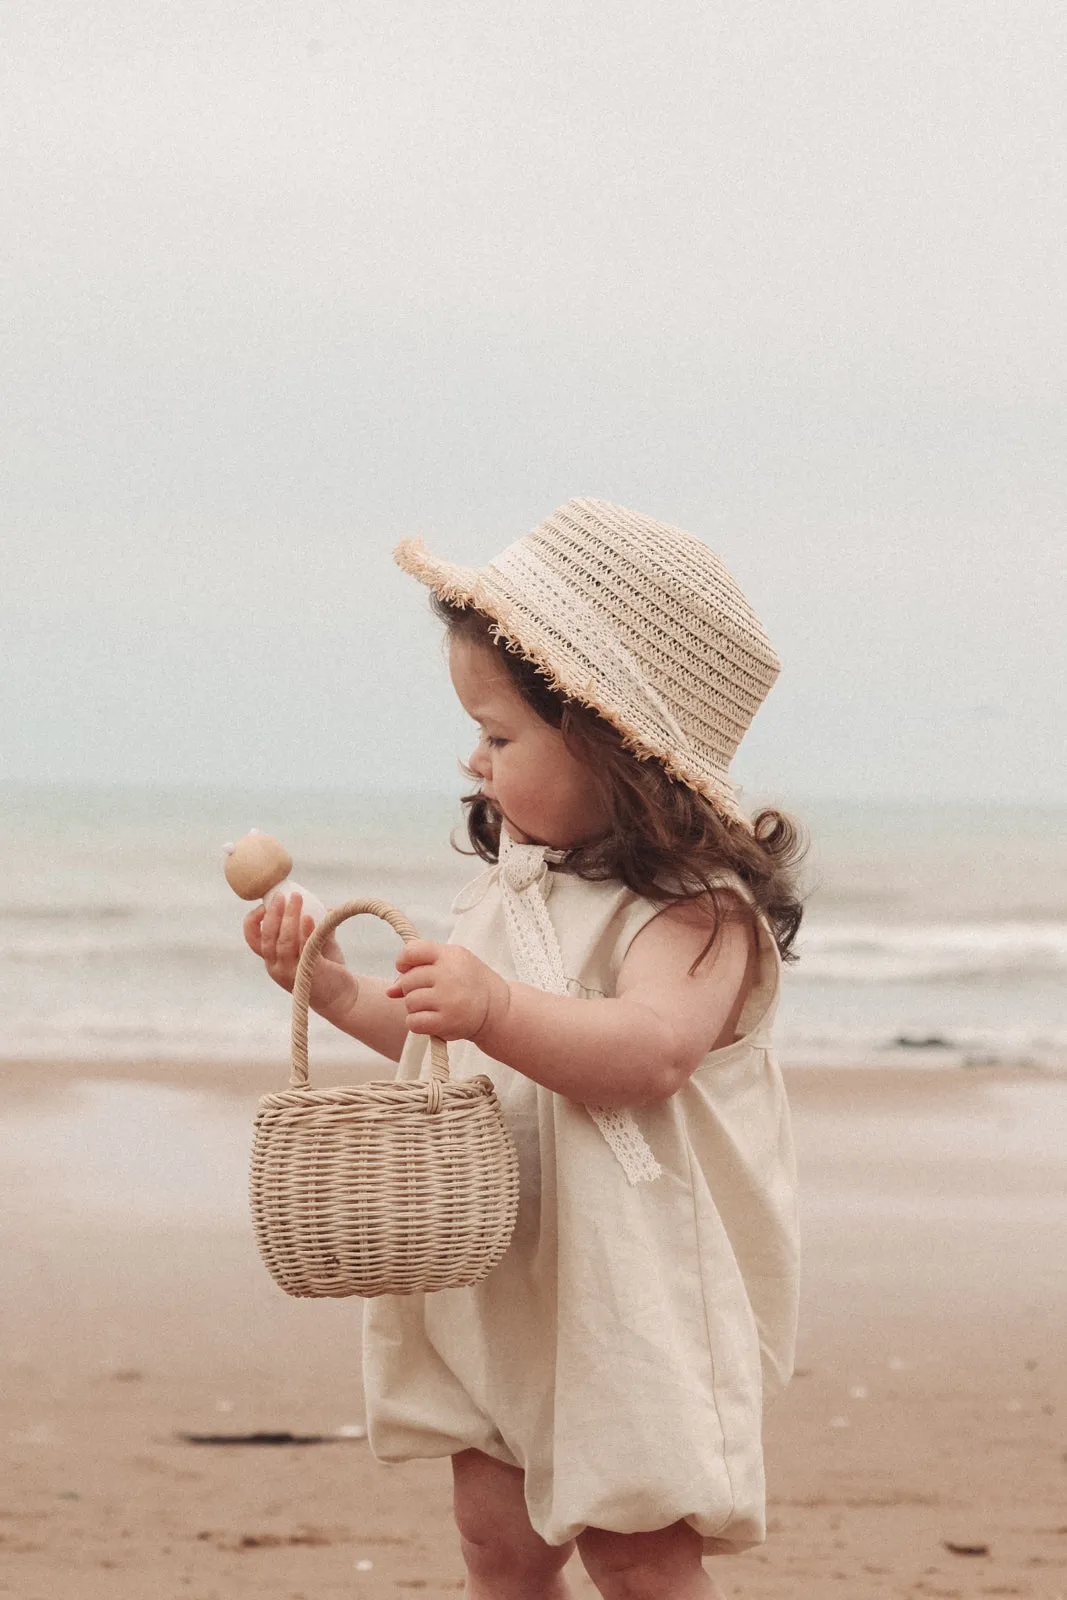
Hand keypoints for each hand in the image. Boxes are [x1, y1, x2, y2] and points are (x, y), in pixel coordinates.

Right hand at [243, 891, 352, 1014]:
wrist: (343, 996)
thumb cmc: (327, 970)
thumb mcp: (316, 946)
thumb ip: (317, 928)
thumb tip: (325, 908)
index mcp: (273, 960)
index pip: (253, 940)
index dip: (253, 921)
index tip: (264, 904)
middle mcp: (277, 967)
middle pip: (268, 937)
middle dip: (273, 913)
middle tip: (282, 895)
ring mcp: (291, 972)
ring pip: (284, 942)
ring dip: (289, 917)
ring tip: (297, 898)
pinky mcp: (308, 973)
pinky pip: (304, 949)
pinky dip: (305, 931)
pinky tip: (309, 916)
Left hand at [386, 941, 510, 1042]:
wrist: (497, 1009)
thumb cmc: (469, 983)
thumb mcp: (451, 965)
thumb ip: (420, 969)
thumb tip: (389, 991)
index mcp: (450, 955)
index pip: (412, 951)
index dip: (403, 961)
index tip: (408, 969)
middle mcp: (448, 975)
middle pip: (408, 980)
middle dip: (412, 988)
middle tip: (429, 993)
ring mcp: (447, 999)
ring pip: (409, 1001)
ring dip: (415, 1007)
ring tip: (433, 1006)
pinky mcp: (446, 1021)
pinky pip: (413, 1022)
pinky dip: (417, 1023)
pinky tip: (431, 1020)